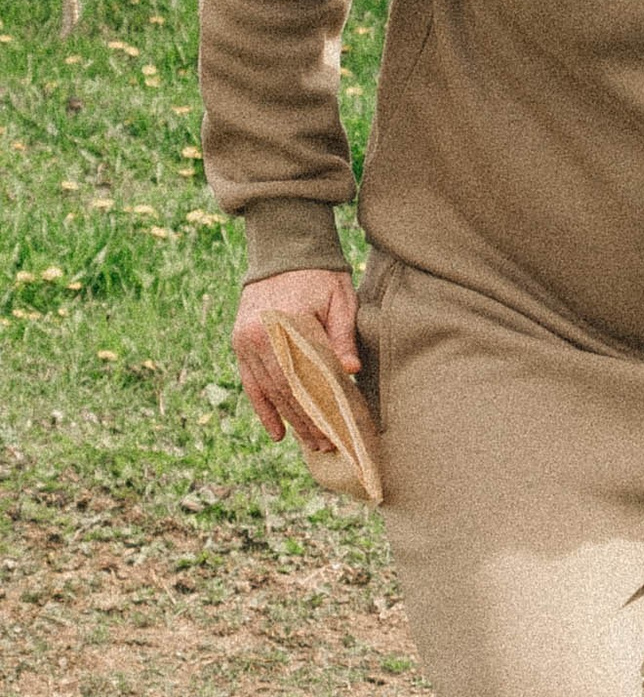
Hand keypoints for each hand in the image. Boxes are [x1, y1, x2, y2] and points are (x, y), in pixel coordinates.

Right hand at [234, 267, 359, 442]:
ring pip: (271, 391)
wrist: (282, 251)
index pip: (311, 373)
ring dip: (292, 421)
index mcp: (289, 321)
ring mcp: (246, 341)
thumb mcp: (340, 299)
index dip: (326, 404)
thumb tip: (351, 371)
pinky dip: (264, 410)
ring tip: (312, 444)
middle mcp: (262, 335)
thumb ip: (343, 335)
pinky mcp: (239, 343)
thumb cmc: (320, 276)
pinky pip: (250, 384)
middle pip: (289, 389)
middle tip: (330, 445)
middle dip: (311, 421)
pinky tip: (278, 434)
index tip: (342, 428)